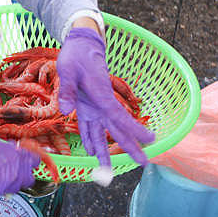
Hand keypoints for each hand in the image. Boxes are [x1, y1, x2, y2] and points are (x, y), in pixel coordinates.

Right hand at [0, 132, 37, 197]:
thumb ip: (4, 146)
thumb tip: (9, 148)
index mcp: (14, 157)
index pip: (35, 159)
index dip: (32, 156)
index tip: (29, 154)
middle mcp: (12, 174)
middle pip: (30, 177)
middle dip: (26, 170)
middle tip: (18, 163)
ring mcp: (3, 186)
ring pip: (18, 185)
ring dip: (15, 178)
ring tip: (4, 170)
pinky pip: (5, 189)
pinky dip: (3, 183)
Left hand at [56, 27, 154, 167]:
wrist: (80, 45)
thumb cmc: (76, 55)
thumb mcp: (68, 70)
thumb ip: (68, 90)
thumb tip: (67, 111)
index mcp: (101, 95)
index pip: (119, 116)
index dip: (134, 129)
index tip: (150, 139)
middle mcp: (101, 104)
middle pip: (118, 129)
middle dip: (131, 146)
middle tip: (144, 162)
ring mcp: (94, 107)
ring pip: (103, 133)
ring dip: (107, 152)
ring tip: (110, 171)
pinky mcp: (86, 107)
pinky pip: (89, 128)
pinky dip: (91, 140)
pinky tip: (92, 153)